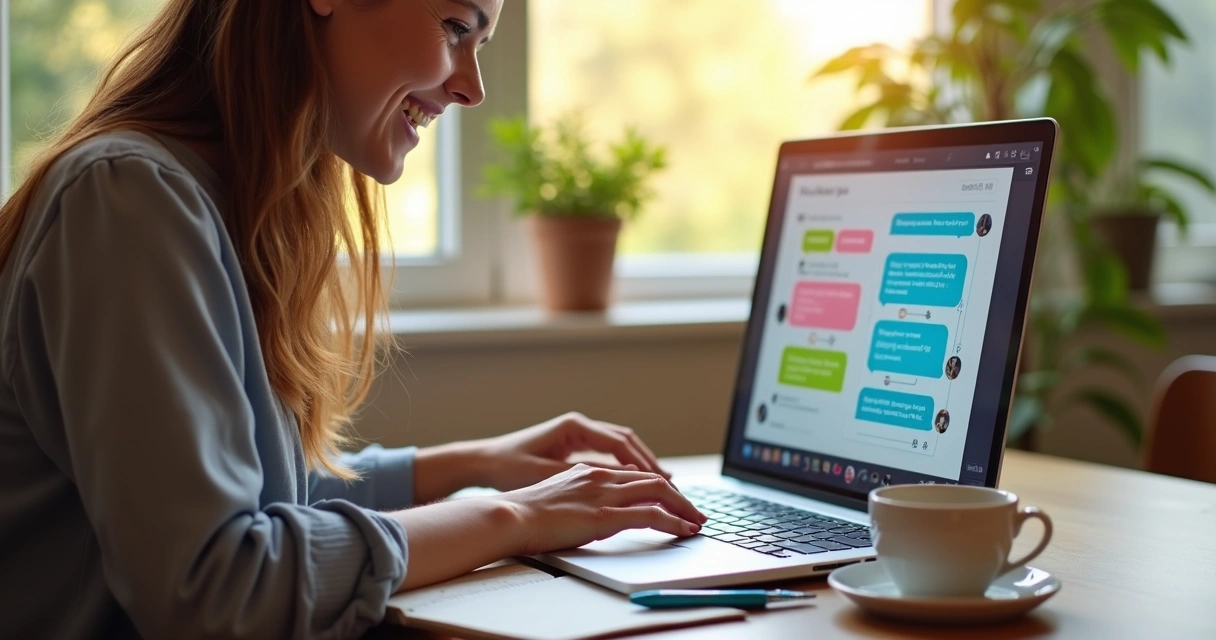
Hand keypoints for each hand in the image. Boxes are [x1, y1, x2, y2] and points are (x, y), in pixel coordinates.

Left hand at [474, 412, 670, 491]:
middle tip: (671, 483)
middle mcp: (578, 425)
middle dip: (649, 462)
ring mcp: (576, 433)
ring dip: (640, 463)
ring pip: (619, 445)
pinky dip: (625, 465)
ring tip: (662, 483)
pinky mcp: (573, 445)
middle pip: (626, 441)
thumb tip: (623, 481)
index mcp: (574, 427)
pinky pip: (608, 452)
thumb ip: (587, 476)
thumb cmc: (509, 468)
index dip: (644, 464)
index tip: (663, 480)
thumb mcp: (550, 475)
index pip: (620, 443)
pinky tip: (636, 481)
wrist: (482, 462)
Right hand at [499, 464, 707, 555]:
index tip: (671, 499)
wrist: (507, 515)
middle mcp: (600, 476)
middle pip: (652, 479)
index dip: (657, 485)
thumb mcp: (555, 498)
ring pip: (659, 491)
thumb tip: (593, 511)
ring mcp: (604, 494)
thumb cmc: (522, 513)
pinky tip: (685, 530)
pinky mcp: (605, 515)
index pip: (633, 473)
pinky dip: (674, 521)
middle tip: (694, 511)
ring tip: (697, 521)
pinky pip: (651, 515)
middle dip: (678, 495)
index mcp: (587, 471)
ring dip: (684, 507)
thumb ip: (578, 497)